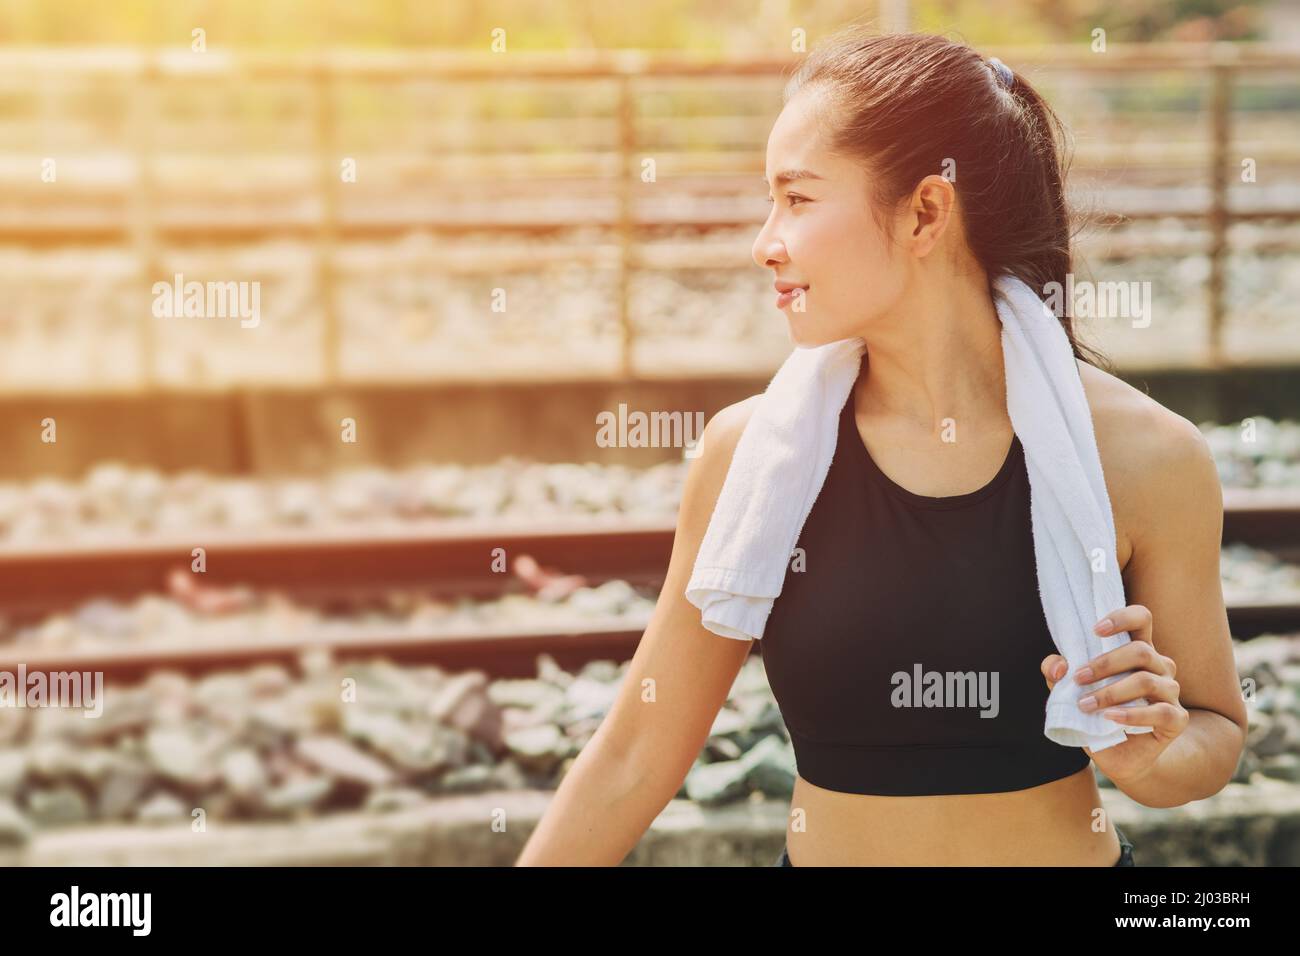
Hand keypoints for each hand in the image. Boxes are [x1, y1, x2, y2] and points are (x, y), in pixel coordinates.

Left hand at [1040, 604, 1187, 786]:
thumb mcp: (1070, 691)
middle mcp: (1159, 666)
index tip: (1095, 630)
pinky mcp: (1177, 719)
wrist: (1117, 756)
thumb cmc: (1095, 714)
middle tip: (1079, 678)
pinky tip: (1110, 718)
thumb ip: (1057, 673)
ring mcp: (1171, 692)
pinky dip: (1132, 714)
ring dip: (1111, 692)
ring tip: (1086, 704)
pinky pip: (1161, 712)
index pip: (1141, 619)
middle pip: (1141, 651)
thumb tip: (1058, 666)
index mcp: (1137, 651)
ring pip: (1147, 681)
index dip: (1122, 618)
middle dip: (1105, 663)